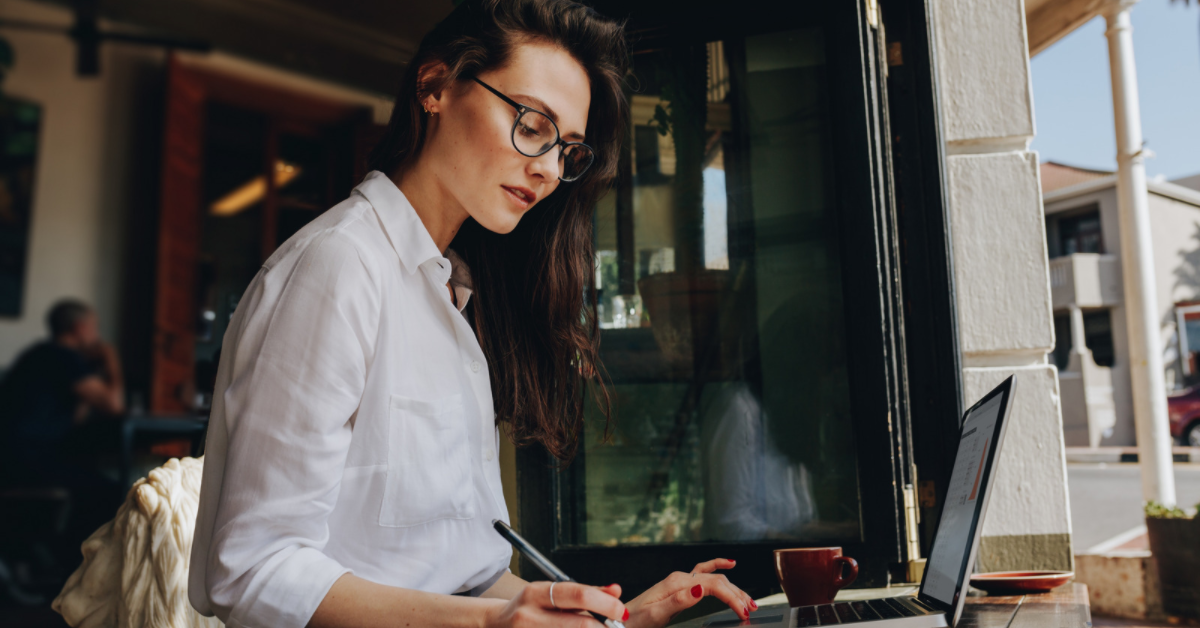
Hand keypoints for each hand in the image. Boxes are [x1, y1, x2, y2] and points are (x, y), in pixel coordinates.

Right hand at [485, 580, 627, 627]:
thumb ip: (585, 592)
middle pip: (580, 624)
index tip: (622, 612)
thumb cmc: (530, 609)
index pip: (578, 595)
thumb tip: (616, 590)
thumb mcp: (551, 594)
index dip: (606, 604)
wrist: (494, 627)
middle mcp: (528, 616)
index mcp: (535, 593)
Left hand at [624, 559, 754, 627]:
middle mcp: (680, 578)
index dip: (732, 598)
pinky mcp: (678, 585)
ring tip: (749, 601)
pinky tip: (730, 565)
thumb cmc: (636, 620)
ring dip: (733, 587)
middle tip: (751, 610)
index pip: (713, 585)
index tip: (744, 613)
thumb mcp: (656, 614)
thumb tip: (700, 589)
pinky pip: (703, 571)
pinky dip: (718, 566)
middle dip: (737, 594)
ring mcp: (680, 580)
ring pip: (714, 577)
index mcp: (677, 583)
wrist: (621, 619)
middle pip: (717, 580)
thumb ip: (679, 601)